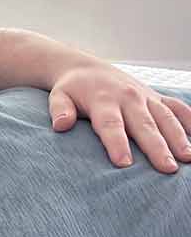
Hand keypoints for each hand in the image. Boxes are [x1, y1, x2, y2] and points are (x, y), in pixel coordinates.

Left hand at [48, 64, 190, 172]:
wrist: (85, 68)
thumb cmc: (71, 89)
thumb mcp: (58, 97)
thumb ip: (59, 110)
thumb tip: (61, 125)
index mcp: (103, 100)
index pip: (111, 125)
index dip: (117, 144)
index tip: (124, 164)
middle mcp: (128, 97)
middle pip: (144, 125)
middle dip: (156, 147)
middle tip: (167, 169)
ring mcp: (145, 97)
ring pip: (165, 118)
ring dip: (178, 137)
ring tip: (188, 157)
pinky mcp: (156, 97)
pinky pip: (177, 107)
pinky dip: (190, 120)